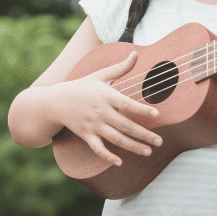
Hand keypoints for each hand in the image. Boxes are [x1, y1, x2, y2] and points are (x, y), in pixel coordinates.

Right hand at [53, 51, 161, 165]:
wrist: (56, 100)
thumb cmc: (83, 85)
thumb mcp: (101, 75)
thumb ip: (121, 67)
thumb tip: (136, 53)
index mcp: (107, 96)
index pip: (127, 104)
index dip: (142, 110)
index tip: (157, 115)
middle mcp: (101, 112)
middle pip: (125, 125)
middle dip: (144, 135)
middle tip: (160, 141)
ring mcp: (93, 125)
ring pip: (115, 139)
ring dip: (132, 147)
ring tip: (148, 151)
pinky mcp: (86, 135)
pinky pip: (97, 148)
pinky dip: (107, 156)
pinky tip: (119, 162)